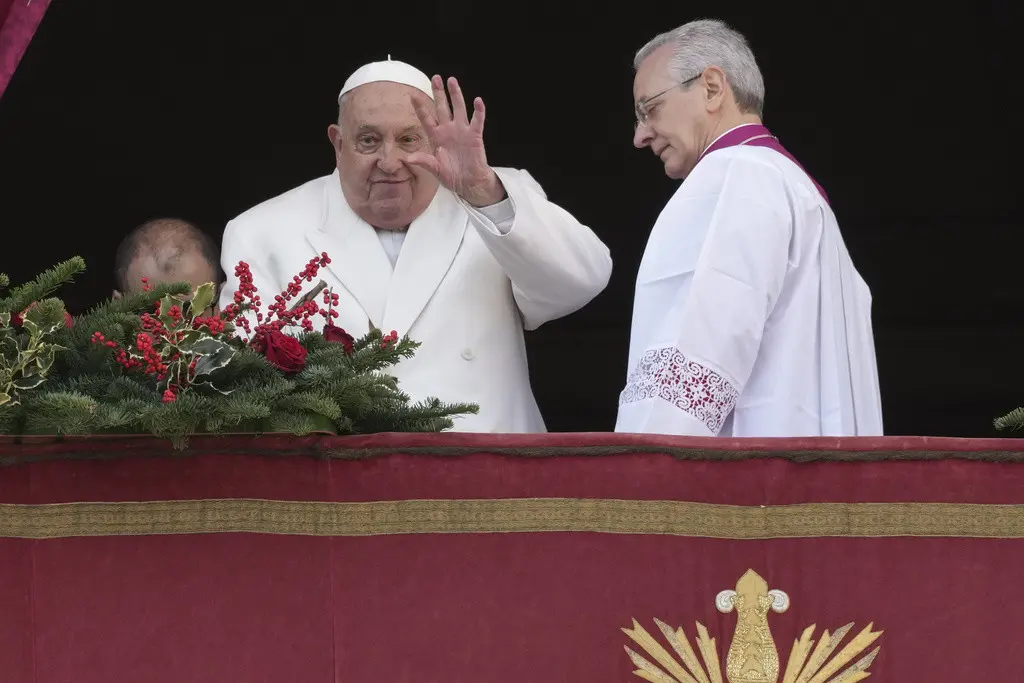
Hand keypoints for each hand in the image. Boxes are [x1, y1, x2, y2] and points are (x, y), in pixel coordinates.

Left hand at [408, 75, 505, 206]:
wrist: (468, 183)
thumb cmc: (451, 175)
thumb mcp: (434, 169)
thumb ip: (423, 161)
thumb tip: (407, 158)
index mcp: (436, 137)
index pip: (426, 119)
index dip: (420, 108)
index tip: (412, 96)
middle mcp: (448, 130)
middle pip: (442, 108)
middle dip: (439, 93)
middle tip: (435, 78)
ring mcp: (462, 131)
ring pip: (458, 109)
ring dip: (456, 95)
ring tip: (452, 81)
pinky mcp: (474, 136)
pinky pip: (477, 121)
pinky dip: (478, 111)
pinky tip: (477, 101)